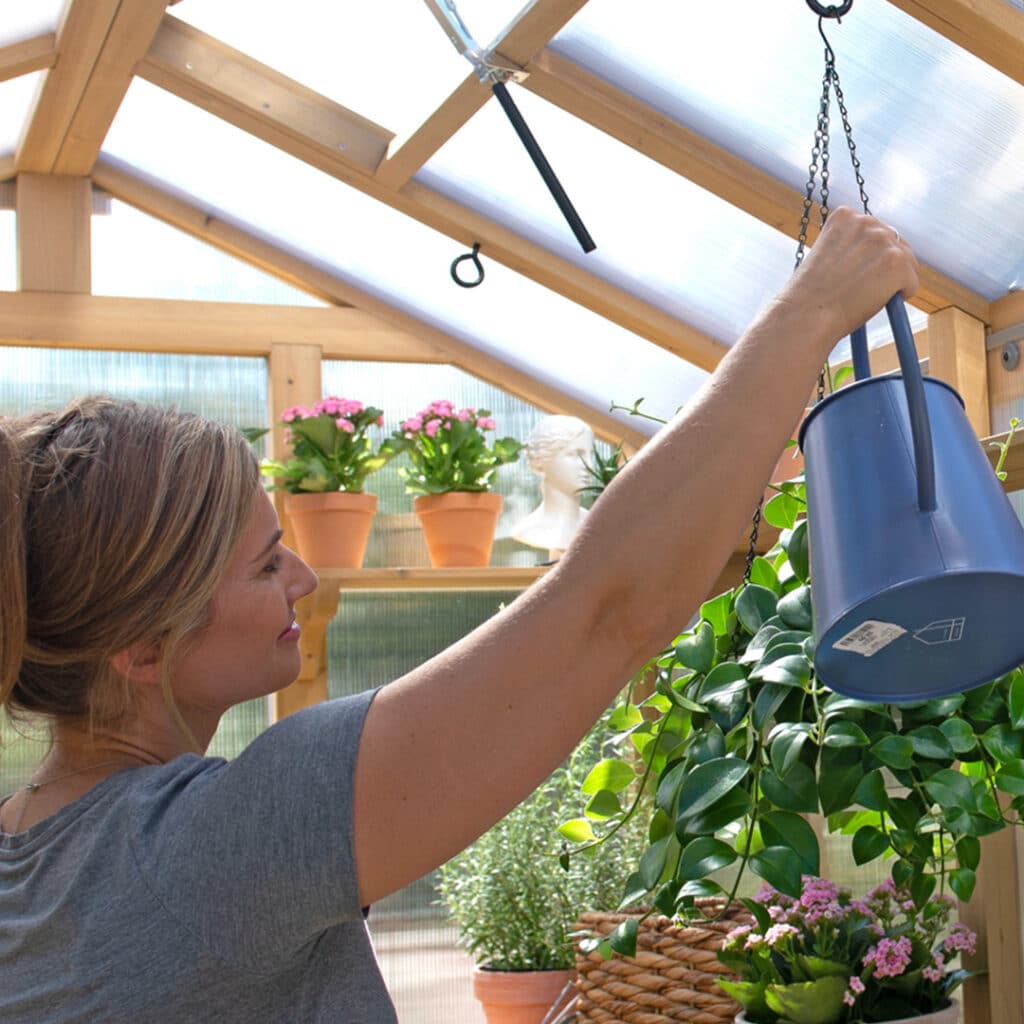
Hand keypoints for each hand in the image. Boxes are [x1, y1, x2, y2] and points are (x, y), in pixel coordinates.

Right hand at [782, 207, 918, 346]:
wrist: (803, 315)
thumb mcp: (824, 256)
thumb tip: (874, 258)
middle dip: (884, 266)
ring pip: (907, 263)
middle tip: (862, 289)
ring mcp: (884, 241)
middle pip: (895, 242)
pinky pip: (912, 283)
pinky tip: (874, 303)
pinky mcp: (899, 263)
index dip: (866, 255)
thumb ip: (849, 247)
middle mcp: (867, 222)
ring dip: (893, 281)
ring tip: (865, 296)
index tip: (851, 272)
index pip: (873, 230)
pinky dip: (900, 296)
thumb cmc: (807, 295)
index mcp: (845, 216)